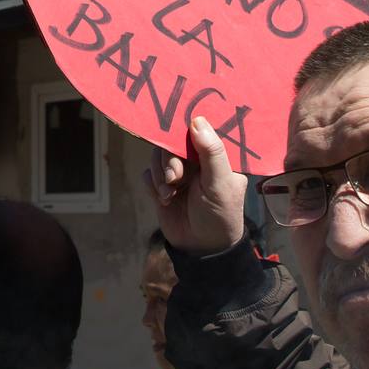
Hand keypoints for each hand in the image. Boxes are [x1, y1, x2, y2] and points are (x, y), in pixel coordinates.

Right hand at [142, 117, 248, 254]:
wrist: (201, 248)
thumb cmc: (220, 214)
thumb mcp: (220, 182)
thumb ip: (212, 152)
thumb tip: (197, 120)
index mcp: (216, 156)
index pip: (199, 131)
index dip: (186, 130)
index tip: (175, 131)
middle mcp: (196, 161)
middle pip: (171, 142)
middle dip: (169, 160)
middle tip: (174, 177)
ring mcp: (178, 172)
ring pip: (157, 156)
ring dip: (160, 175)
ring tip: (170, 193)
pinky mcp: (161, 186)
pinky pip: (147, 173)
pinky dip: (152, 185)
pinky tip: (165, 199)